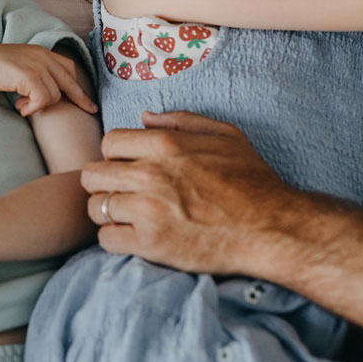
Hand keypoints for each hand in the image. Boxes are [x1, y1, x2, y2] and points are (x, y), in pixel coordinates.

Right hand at [0, 44, 96, 115]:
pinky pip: (43, 100)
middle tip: (90, 110)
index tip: (87, 101)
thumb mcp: (19, 66)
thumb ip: (34, 73)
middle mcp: (44, 56)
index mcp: (42, 52)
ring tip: (21, 105)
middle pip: (70, 82)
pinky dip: (31, 108)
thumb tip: (46, 93)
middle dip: (81, 99)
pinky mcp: (31, 77)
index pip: (68, 68)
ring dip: (38, 105)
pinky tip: (18, 106)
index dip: (78, 85)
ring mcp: (38, 66)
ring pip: (54, 96)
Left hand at [79, 110, 290, 274]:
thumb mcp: (225, 135)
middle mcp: (149, 174)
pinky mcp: (149, 244)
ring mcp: (147, 210)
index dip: (116, 156)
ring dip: (109, 213)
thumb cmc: (251, 180)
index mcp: (164, 144)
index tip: (130, 168)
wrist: (270, 228)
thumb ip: (182, 120)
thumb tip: (144, 117)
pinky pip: (106, 240)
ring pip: (95, 208)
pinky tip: (134, 237)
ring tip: (130, 217)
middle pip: (92, 175)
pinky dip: (115, 239)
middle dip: (105, 184)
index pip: (108, 143)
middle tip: (124, 194)